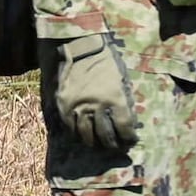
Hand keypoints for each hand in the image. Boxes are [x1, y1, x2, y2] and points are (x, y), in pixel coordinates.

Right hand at [52, 31, 139, 152]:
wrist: (81, 48)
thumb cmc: (107, 63)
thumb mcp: (122, 82)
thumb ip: (123, 103)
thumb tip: (126, 122)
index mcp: (115, 99)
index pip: (124, 127)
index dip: (129, 137)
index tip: (132, 140)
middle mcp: (96, 105)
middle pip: (105, 134)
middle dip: (113, 144)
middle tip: (116, 147)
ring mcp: (77, 105)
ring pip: (85, 133)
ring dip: (94, 142)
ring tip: (99, 145)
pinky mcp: (63, 103)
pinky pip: (70, 125)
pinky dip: (76, 133)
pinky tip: (82, 135)